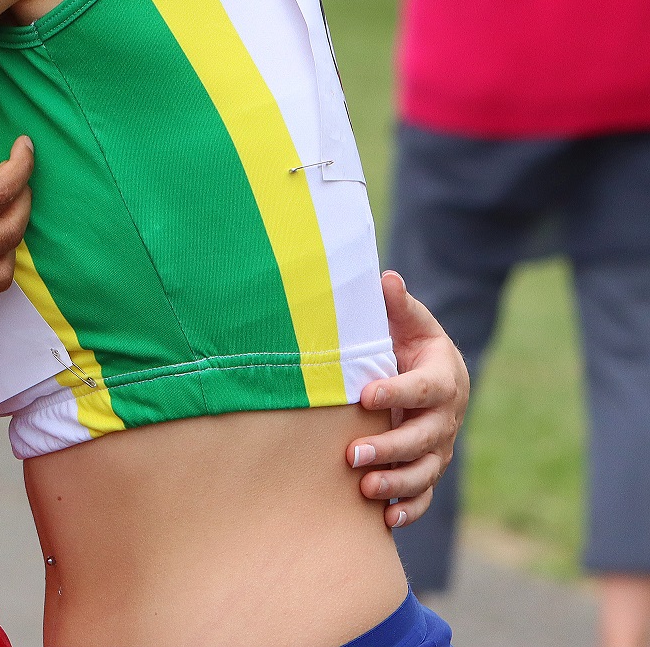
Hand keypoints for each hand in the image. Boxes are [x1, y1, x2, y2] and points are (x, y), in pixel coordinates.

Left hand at [348, 270, 468, 529]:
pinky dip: (411, 507)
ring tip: (365, 488)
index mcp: (442, 376)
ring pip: (426, 470)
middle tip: (352, 453)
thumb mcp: (406, 319)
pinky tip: (387, 519)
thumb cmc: (407, 340)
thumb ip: (396, 304)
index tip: (364, 395)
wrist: (427, 370)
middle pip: (424, 437)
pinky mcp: (430, 466)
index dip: (397, 392)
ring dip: (397, 481)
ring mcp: (440, 445)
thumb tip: (384, 278)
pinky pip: (426, 493)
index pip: (423, 388)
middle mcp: (446, 416)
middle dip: (390, 447)